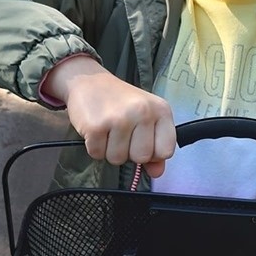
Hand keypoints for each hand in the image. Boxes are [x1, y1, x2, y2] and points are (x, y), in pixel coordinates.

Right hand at [43, 56, 175, 177]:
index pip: (166, 151)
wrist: (89, 82)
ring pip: (118, 159)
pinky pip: (97, 155)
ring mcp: (119, 119)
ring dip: (110, 151)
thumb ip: (156, 146)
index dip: (152, 153)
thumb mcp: (146, 119)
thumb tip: (157, 172)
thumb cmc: (121, 103)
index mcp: (161, 110)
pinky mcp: (96, 126)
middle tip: (122, 135)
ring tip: (109, 131)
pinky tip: (97, 131)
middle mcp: (143, 112)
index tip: (143, 142)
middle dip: (129, 153)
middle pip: (141, 157)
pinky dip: (95, 148)